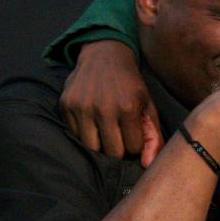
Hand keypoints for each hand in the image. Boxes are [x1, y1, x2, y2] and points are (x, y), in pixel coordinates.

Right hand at [61, 41, 164, 166]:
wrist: (104, 55)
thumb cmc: (130, 85)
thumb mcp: (148, 106)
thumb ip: (153, 136)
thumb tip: (149, 165)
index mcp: (128, 107)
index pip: (133, 148)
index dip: (135, 143)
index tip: (134, 132)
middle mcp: (103, 108)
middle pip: (112, 152)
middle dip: (119, 148)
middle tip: (120, 133)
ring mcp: (82, 107)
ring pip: (91, 147)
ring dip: (101, 143)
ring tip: (106, 129)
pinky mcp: (66, 105)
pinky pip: (75, 135)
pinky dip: (85, 133)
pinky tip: (92, 119)